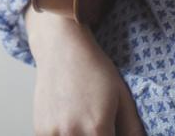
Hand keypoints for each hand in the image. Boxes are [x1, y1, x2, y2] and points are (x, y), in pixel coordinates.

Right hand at [25, 9, 144, 135]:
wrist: (61, 47)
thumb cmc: (93, 69)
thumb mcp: (123, 97)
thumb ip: (133, 129)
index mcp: (97, 129)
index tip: (112, 130)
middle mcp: (72, 133)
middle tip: (101, 125)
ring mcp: (52, 132)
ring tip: (84, 120)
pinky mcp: (40, 129)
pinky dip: (65, 135)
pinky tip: (70, 121)